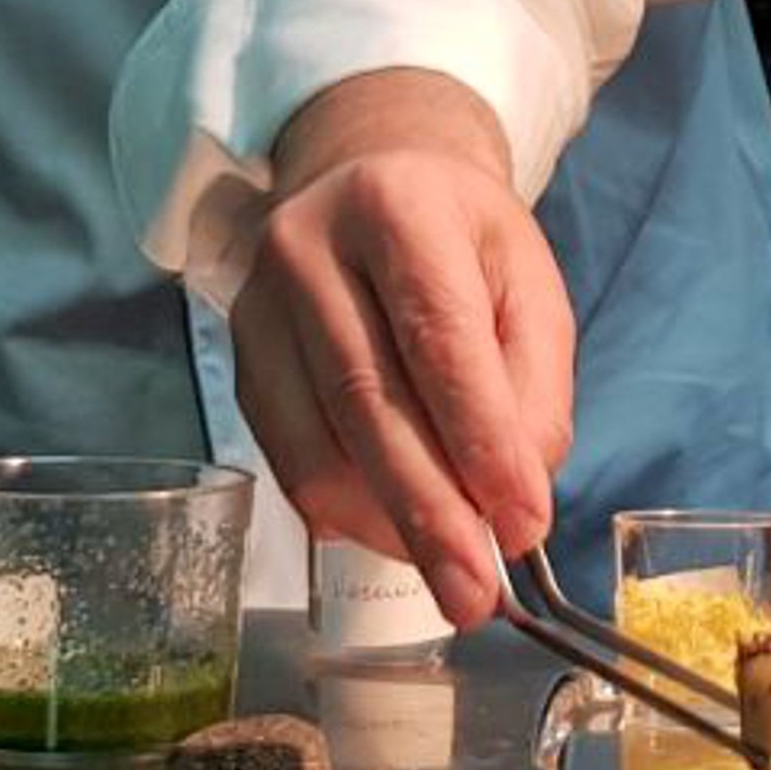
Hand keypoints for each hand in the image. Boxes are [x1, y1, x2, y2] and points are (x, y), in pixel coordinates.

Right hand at [227, 72, 575, 628]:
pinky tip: (393, 531)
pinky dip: (345, 511)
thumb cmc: (461, 240)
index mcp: (397, 206)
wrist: (370, 177)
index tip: (523, 525)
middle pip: (366, 399)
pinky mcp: (238, 354)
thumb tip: (514, 501)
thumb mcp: (526, 283)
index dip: (480, 439)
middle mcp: (308, 246)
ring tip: (448, 573)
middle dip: (429, 512)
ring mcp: (258, 301)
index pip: (437, 336)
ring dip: (387, 525)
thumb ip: (533, 387)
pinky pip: (287, 457)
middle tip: (475, 592)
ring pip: (317, 441)